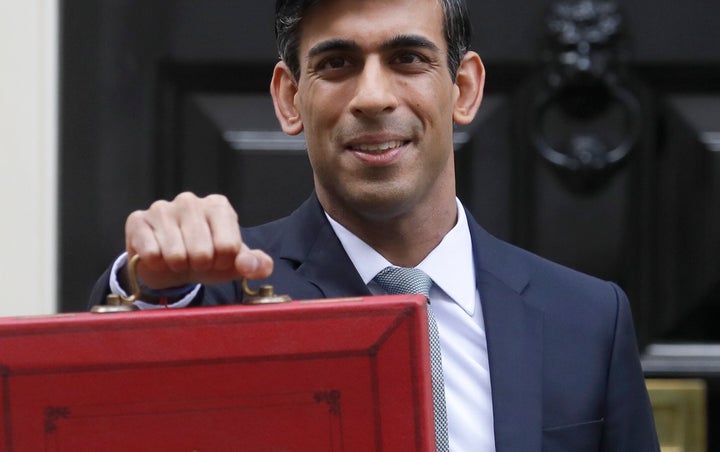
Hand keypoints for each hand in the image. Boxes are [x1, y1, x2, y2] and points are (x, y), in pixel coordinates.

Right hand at [124, 192, 272, 288]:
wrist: (169, 264)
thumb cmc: (205, 259)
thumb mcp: (233, 264)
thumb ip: (254, 264)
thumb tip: (251, 265)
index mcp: (218, 206)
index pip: (229, 246)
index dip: (223, 263)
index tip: (217, 260)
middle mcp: (190, 201)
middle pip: (202, 252)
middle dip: (200, 266)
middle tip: (195, 261)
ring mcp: (162, 208)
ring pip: (175, 255)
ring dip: (178, 266)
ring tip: (178, 259)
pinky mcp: (138, 220)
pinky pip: (151, 254)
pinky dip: (156, 264)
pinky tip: (158, 255)